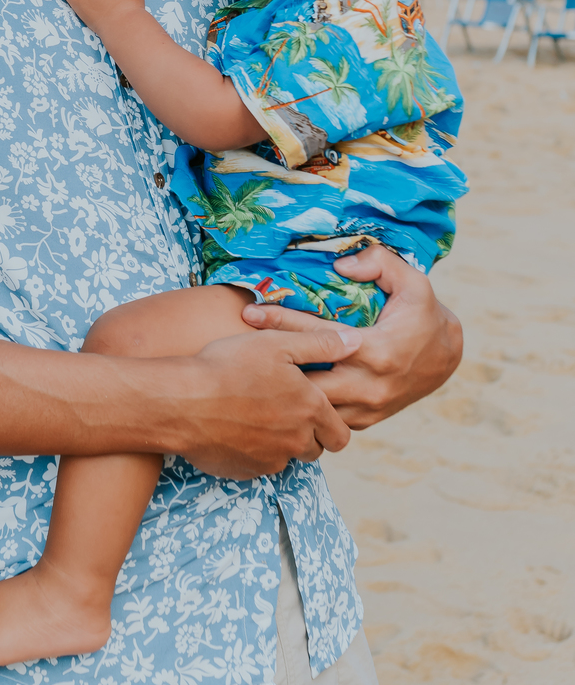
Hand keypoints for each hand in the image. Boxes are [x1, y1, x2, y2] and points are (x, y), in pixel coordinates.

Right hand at [158, 323, 359, 477]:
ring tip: (257, 416)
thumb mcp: (276, 344)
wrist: (182, 403)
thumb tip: (355, 342)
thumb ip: (319, 344)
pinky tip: (235, 428)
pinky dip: (254, 451)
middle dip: (309, 434)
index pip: (341, 433)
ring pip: (288, 458)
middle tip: (285, 410)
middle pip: (317, 449)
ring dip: (281, 443)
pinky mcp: (245, 472)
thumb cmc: (228, 366)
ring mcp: (270, 460)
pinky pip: (259, 465)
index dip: (331, 422)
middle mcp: (296, 441)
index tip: (314, 408)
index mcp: (310, 410)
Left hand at [240, 246, 461, 428]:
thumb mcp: (413, 281)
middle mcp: (369, 386)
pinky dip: (302, 406)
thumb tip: (341, 266)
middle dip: (271, 366)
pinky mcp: (366, 421)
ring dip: (284, 391)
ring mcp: (367, 410)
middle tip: (237, 348)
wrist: (448, 356)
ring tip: (250, 371)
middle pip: (305, 382)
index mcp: (376, 351)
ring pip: (312, 408)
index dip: (280, 322)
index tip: (250, 312)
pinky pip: (325, 419)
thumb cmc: (424, 314)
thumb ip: (378, 263)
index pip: (316, 337)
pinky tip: (278, 390)